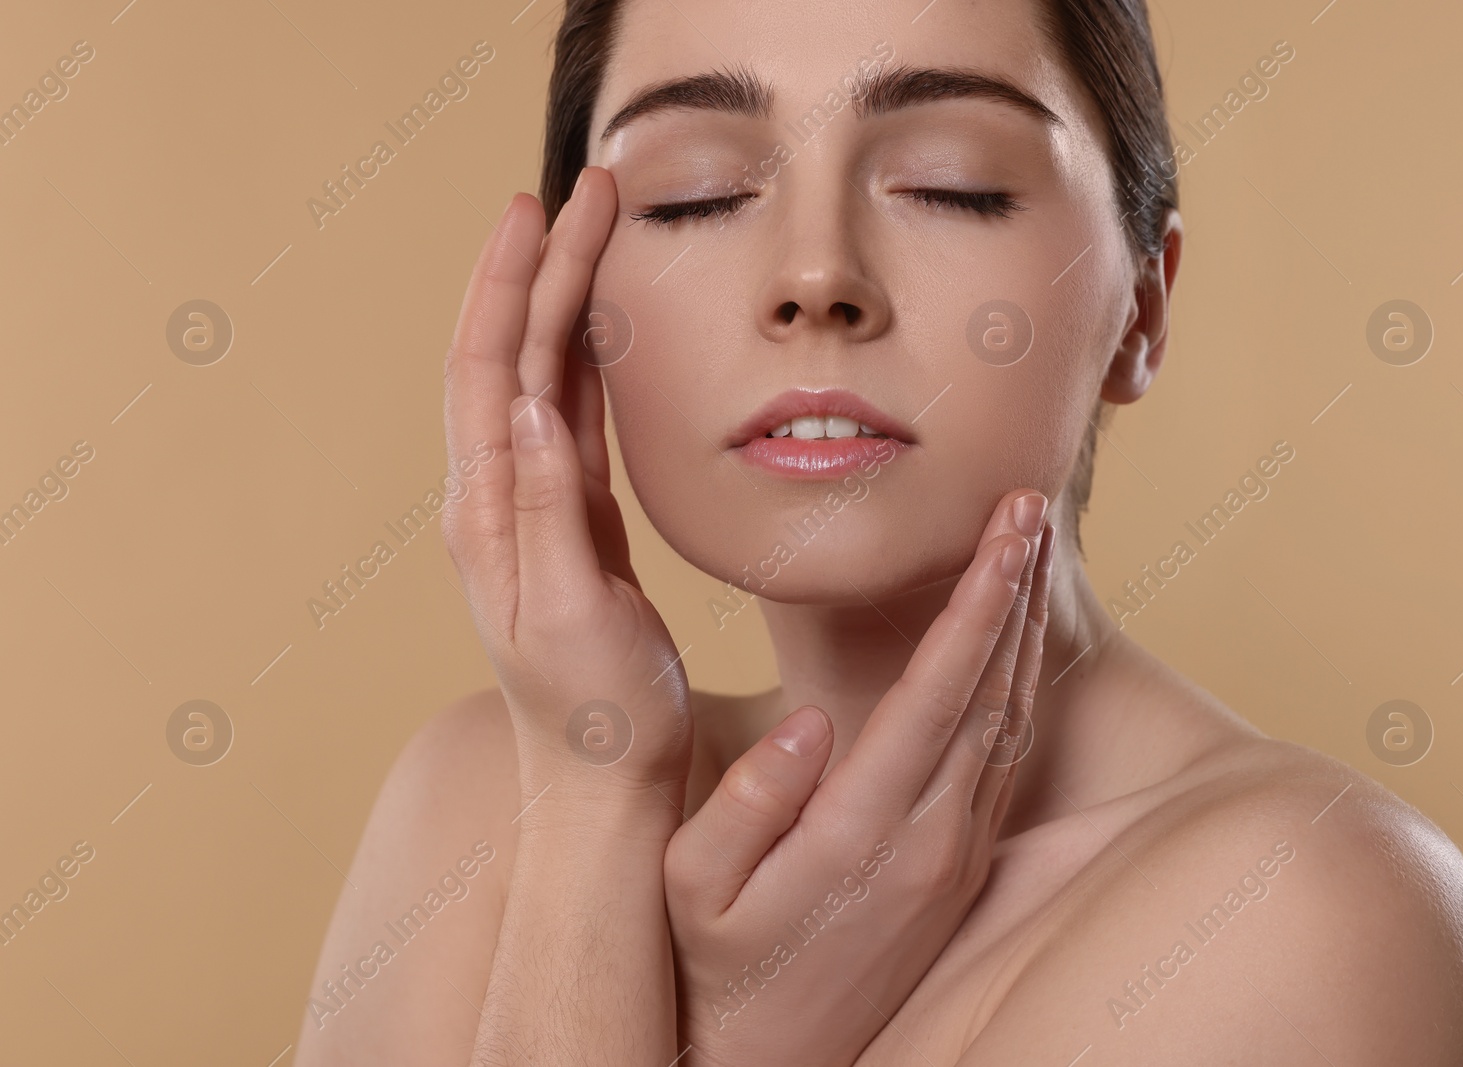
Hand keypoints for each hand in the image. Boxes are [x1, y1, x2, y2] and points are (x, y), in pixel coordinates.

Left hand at [441, 167, 692, 795]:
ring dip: (559, 301)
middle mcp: (496, 500)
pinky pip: (571, 419)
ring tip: (592, 234)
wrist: (601, 786)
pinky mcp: (572, 522)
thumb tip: (533, 402)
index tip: (544, 209)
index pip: (488, 370)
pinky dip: (582, 359)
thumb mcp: (574, 617)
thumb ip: (551, 510)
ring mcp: (532, 508)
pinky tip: (598, 328)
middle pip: (508, 355)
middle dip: (539, 267)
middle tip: (589, 191)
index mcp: (487, 516)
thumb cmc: (598, 718)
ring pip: (537, 377)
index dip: (510, 283)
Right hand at [664, 490, 1055, 1066]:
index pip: (939, 690)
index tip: (1008, 527)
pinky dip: (1018, 688)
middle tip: (1031, 505)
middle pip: (994, 691)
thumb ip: (748, 804)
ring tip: (1031, 553)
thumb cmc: (718, 966)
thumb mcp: (693, 888)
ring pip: (1011, 724)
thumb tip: (810, 724)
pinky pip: (1005, 761)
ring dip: (1026, 632)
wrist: (774, 1066)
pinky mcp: (963, 870)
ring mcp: (957, 856)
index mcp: (862, 829)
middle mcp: (931, 839)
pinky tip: (1015, 646)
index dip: (979, 600)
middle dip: (1018, 589)